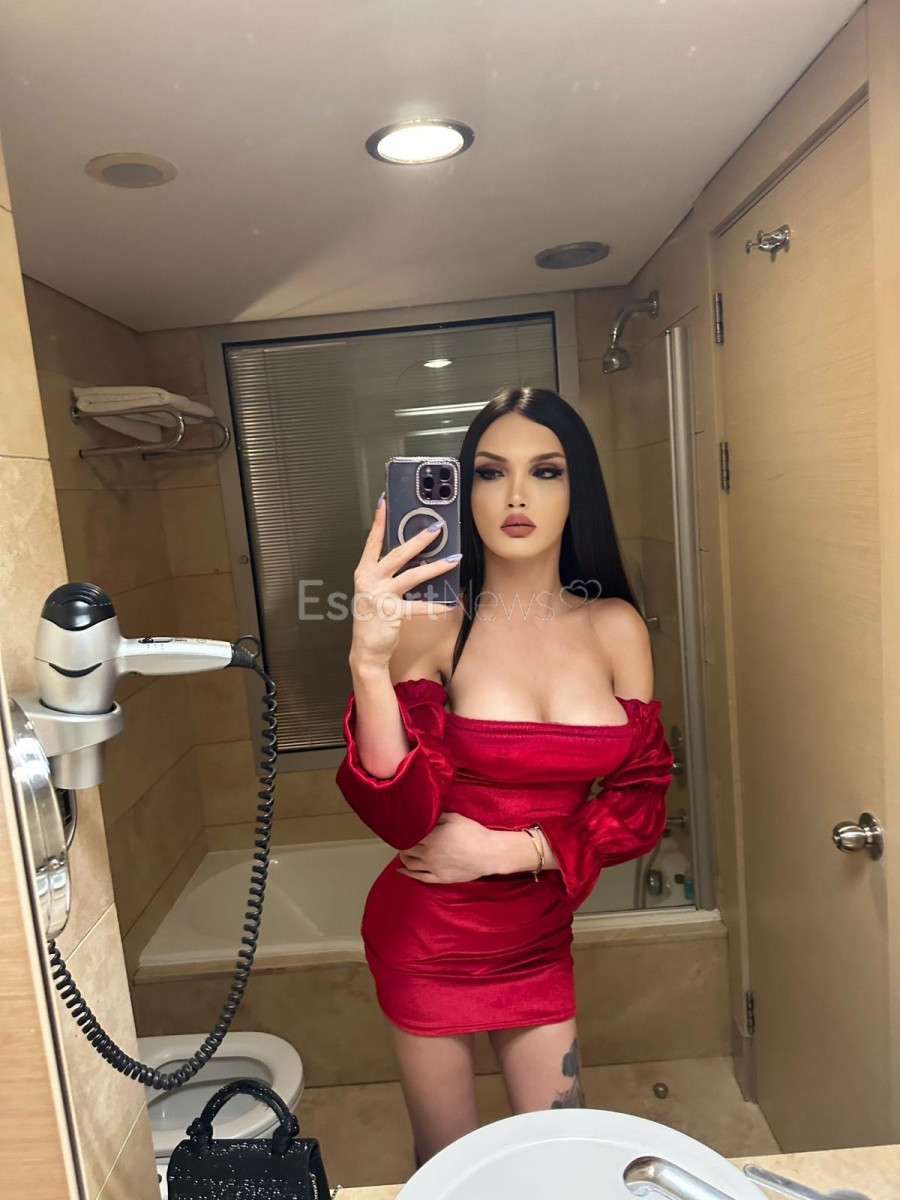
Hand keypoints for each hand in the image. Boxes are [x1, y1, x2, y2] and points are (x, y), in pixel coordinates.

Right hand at [350, 495, 461, 671]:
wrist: (365, 649)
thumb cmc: (373, 618)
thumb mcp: (375, 591)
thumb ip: (389, 575)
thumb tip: (415, 559)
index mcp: (364, 572)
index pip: (372, 542)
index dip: (378, 522)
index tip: (384, 502)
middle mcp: (369, 580)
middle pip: (397, 554)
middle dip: (418, 540)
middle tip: (436, 528)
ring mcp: (379, 596)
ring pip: (411, 575)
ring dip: (435, 567)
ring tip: (453, 558)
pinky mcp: (391, 612)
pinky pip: (418, 607)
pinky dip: (435, 606)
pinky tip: (450, 604)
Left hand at [396, 812, 504, 882]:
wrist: (489, 853)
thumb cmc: (473, 833)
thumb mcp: (454, 818)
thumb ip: (436, 816)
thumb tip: (423, 814)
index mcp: (430, 837)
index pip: (407, 835)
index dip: (402, 831)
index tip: (399, 828)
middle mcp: (428, 853)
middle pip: (406, 849)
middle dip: (401, 844)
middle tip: (401, 839)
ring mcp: (433, 868)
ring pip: (410, 864)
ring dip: (403, 858)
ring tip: (402, 852)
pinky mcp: (440, 878)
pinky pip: (420, 877)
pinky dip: (408, 874)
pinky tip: (402, 871)